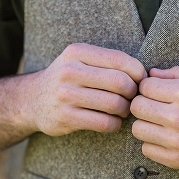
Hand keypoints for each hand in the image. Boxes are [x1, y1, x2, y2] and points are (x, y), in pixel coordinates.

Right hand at [26, 43, 146, 135]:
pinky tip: (112, 122)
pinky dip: (115, 125)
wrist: (31, 100)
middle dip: (133, 93)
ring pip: (114, 104)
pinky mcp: (65, 117)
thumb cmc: (67, 80)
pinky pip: (103, 123)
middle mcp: (69, 71)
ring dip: (125, 110)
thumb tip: (147, 76)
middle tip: (132, 98)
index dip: (138, 73)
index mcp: (77, 53)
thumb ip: (108, 62)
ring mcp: (65, 95)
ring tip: (122, 110)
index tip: (139, 82)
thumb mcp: (79, 60)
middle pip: (120, 83)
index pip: (120, 60)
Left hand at [130, 67, 178, 172]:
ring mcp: (176, 140)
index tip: (157, 92)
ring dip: (146, 125)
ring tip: (160, 124)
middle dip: (143, 104)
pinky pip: (146, 150)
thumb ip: (177, 73)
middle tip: (155, 108)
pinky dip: (153, 144)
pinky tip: (166, 139)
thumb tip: (151, 73)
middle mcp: (178, 117)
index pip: (144, 86)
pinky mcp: (176, 159)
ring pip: (138, 129)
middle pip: (136, 107)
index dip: (148, 87)